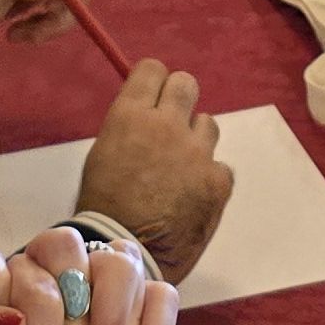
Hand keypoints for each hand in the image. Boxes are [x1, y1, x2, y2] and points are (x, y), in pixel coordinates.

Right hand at [72, 60, 232, 282]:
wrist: (126, 254)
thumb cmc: (104, 210)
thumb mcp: (103, 155)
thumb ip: (130, 129)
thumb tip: (149, 117)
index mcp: (129, 116)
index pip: (152, 69)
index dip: (154, 82)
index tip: (154, 96)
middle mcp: (165, 125)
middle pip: (186, 84)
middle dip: (180, 101)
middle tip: (172, 126)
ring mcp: (196, 152)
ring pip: (207, 125)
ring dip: (196, 142)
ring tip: (180, 172)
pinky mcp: (218, 180)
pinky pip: (220, 167)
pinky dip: (209, 179)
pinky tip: (192, 198)